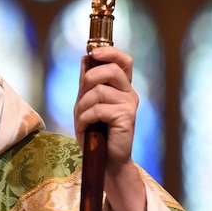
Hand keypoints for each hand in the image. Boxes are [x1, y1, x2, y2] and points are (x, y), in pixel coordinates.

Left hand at [74, 46, 137, 175]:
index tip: (94, 52)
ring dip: (82, 106)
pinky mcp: (126, 117)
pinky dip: (85, 118)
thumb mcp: (86, 102)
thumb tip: (85, 57)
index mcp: (121, 86)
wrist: (104, 159)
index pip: (123, 61)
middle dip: (89, 79)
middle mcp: (129, 93)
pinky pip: (97, 109)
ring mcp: (129, 104)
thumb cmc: (94, 131)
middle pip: (111, 70)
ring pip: (99, 91)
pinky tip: (85, 127)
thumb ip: (87, 82)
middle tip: (82, 95)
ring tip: (82, 119)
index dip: (110, 52)